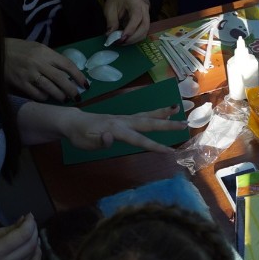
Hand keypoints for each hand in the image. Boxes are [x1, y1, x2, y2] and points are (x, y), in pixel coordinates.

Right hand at [0, 214, 40, 259]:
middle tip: (30, 223)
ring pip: (32, 255)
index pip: (24, 235)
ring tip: (31, 234)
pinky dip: (36, 257)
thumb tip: (25, 220)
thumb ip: (8, 229)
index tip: (30, 216)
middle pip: (30, 245)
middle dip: (34, 230)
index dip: (30, 223)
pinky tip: (34, 249)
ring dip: (35, 242)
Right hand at [4, 38, 86, 100]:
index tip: (85, 85)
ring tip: (64, 98)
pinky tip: (47, 96)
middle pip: (61, 79)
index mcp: (46, 53)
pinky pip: (36, 94)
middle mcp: (39, 63)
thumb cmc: (22, 49)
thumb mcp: (39, 48)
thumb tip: (69, 73)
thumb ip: (52, 59)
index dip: (79, 76)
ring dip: (60, 95)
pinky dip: (44, 97)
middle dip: (72, 90)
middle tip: (77, 96)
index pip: (68, 65)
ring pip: (50, 88)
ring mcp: (29, 74)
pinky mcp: (20, 83)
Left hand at [61, 105, 186, 152]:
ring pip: (148, 115)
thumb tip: (110, 138)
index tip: (170, 150)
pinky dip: (156, 112)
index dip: (155, 145)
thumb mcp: (85, 143)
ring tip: (178, 108)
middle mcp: (125, 122)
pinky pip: (144, 114)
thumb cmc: (80, 135)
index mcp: (117, 130)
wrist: (74, 122)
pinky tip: (164, 112)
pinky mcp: (125, 119)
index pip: (139, 140)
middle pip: (149, 123)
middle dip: (167, 124)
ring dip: (163, 113)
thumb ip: (99, 142)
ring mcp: (126, 119)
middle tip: (184, 124)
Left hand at [103, 0, 150, 43]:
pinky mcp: (146, 22)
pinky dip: (135, 38)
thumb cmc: (117, 0)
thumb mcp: (110, 8)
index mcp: (135, 2)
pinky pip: (143, 32)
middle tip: (121, 42)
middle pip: (144, 26)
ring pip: (145, 31)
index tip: (122, 38)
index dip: (131, 28)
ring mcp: (147, 15)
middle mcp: (144, 9)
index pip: (136, 16)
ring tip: (122, 42)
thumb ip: (111, 21)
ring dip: (134, 39)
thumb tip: (110, 35)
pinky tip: (126, 39)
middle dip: (133, 37)